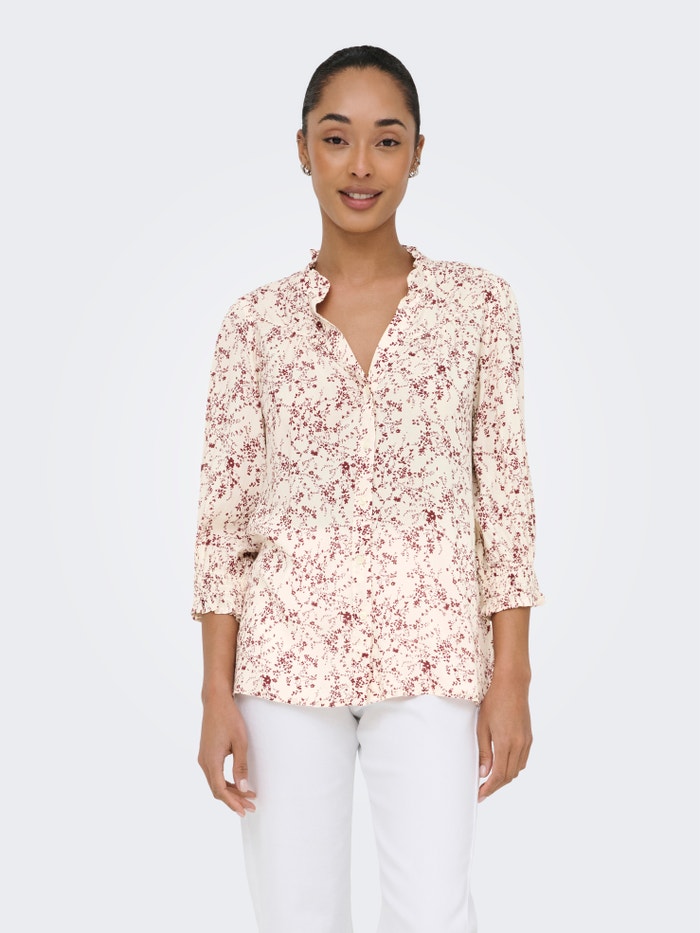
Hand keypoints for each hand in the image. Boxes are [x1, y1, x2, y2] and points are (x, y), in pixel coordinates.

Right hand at [198, 692, 256, 816]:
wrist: (216, 701)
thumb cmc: (229, 718)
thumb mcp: (240, 742)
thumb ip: (241, 766)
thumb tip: (243, 788)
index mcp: (211, 761)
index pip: (220, 790)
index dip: (232, 802)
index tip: (244, 810)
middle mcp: (204, 762)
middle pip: (217, 789)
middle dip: (234, 800)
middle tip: (251, 806)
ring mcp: (204, 758)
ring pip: (216, 782)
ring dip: (231, 791)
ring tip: (248, 797)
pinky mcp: (207, 754)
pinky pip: (215, 774)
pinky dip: (226, 782)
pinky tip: (238, 784)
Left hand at [477, 670, 531, 801]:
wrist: (512, 683)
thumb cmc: (494, 700)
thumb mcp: (482, 726)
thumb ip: (484, 751)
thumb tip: (484, 772)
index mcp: (506, 743)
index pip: (498, 775)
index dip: (489, 788)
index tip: (480, 794)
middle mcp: (519, 745)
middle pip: (509, 776)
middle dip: (496, 786)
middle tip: (482, 790)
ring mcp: (526, 741)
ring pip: (517, 769)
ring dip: (505, 778)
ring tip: (490, 780)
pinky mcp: (529, 737)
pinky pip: (522, 760)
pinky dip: (512, 767)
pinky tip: (503, 765)